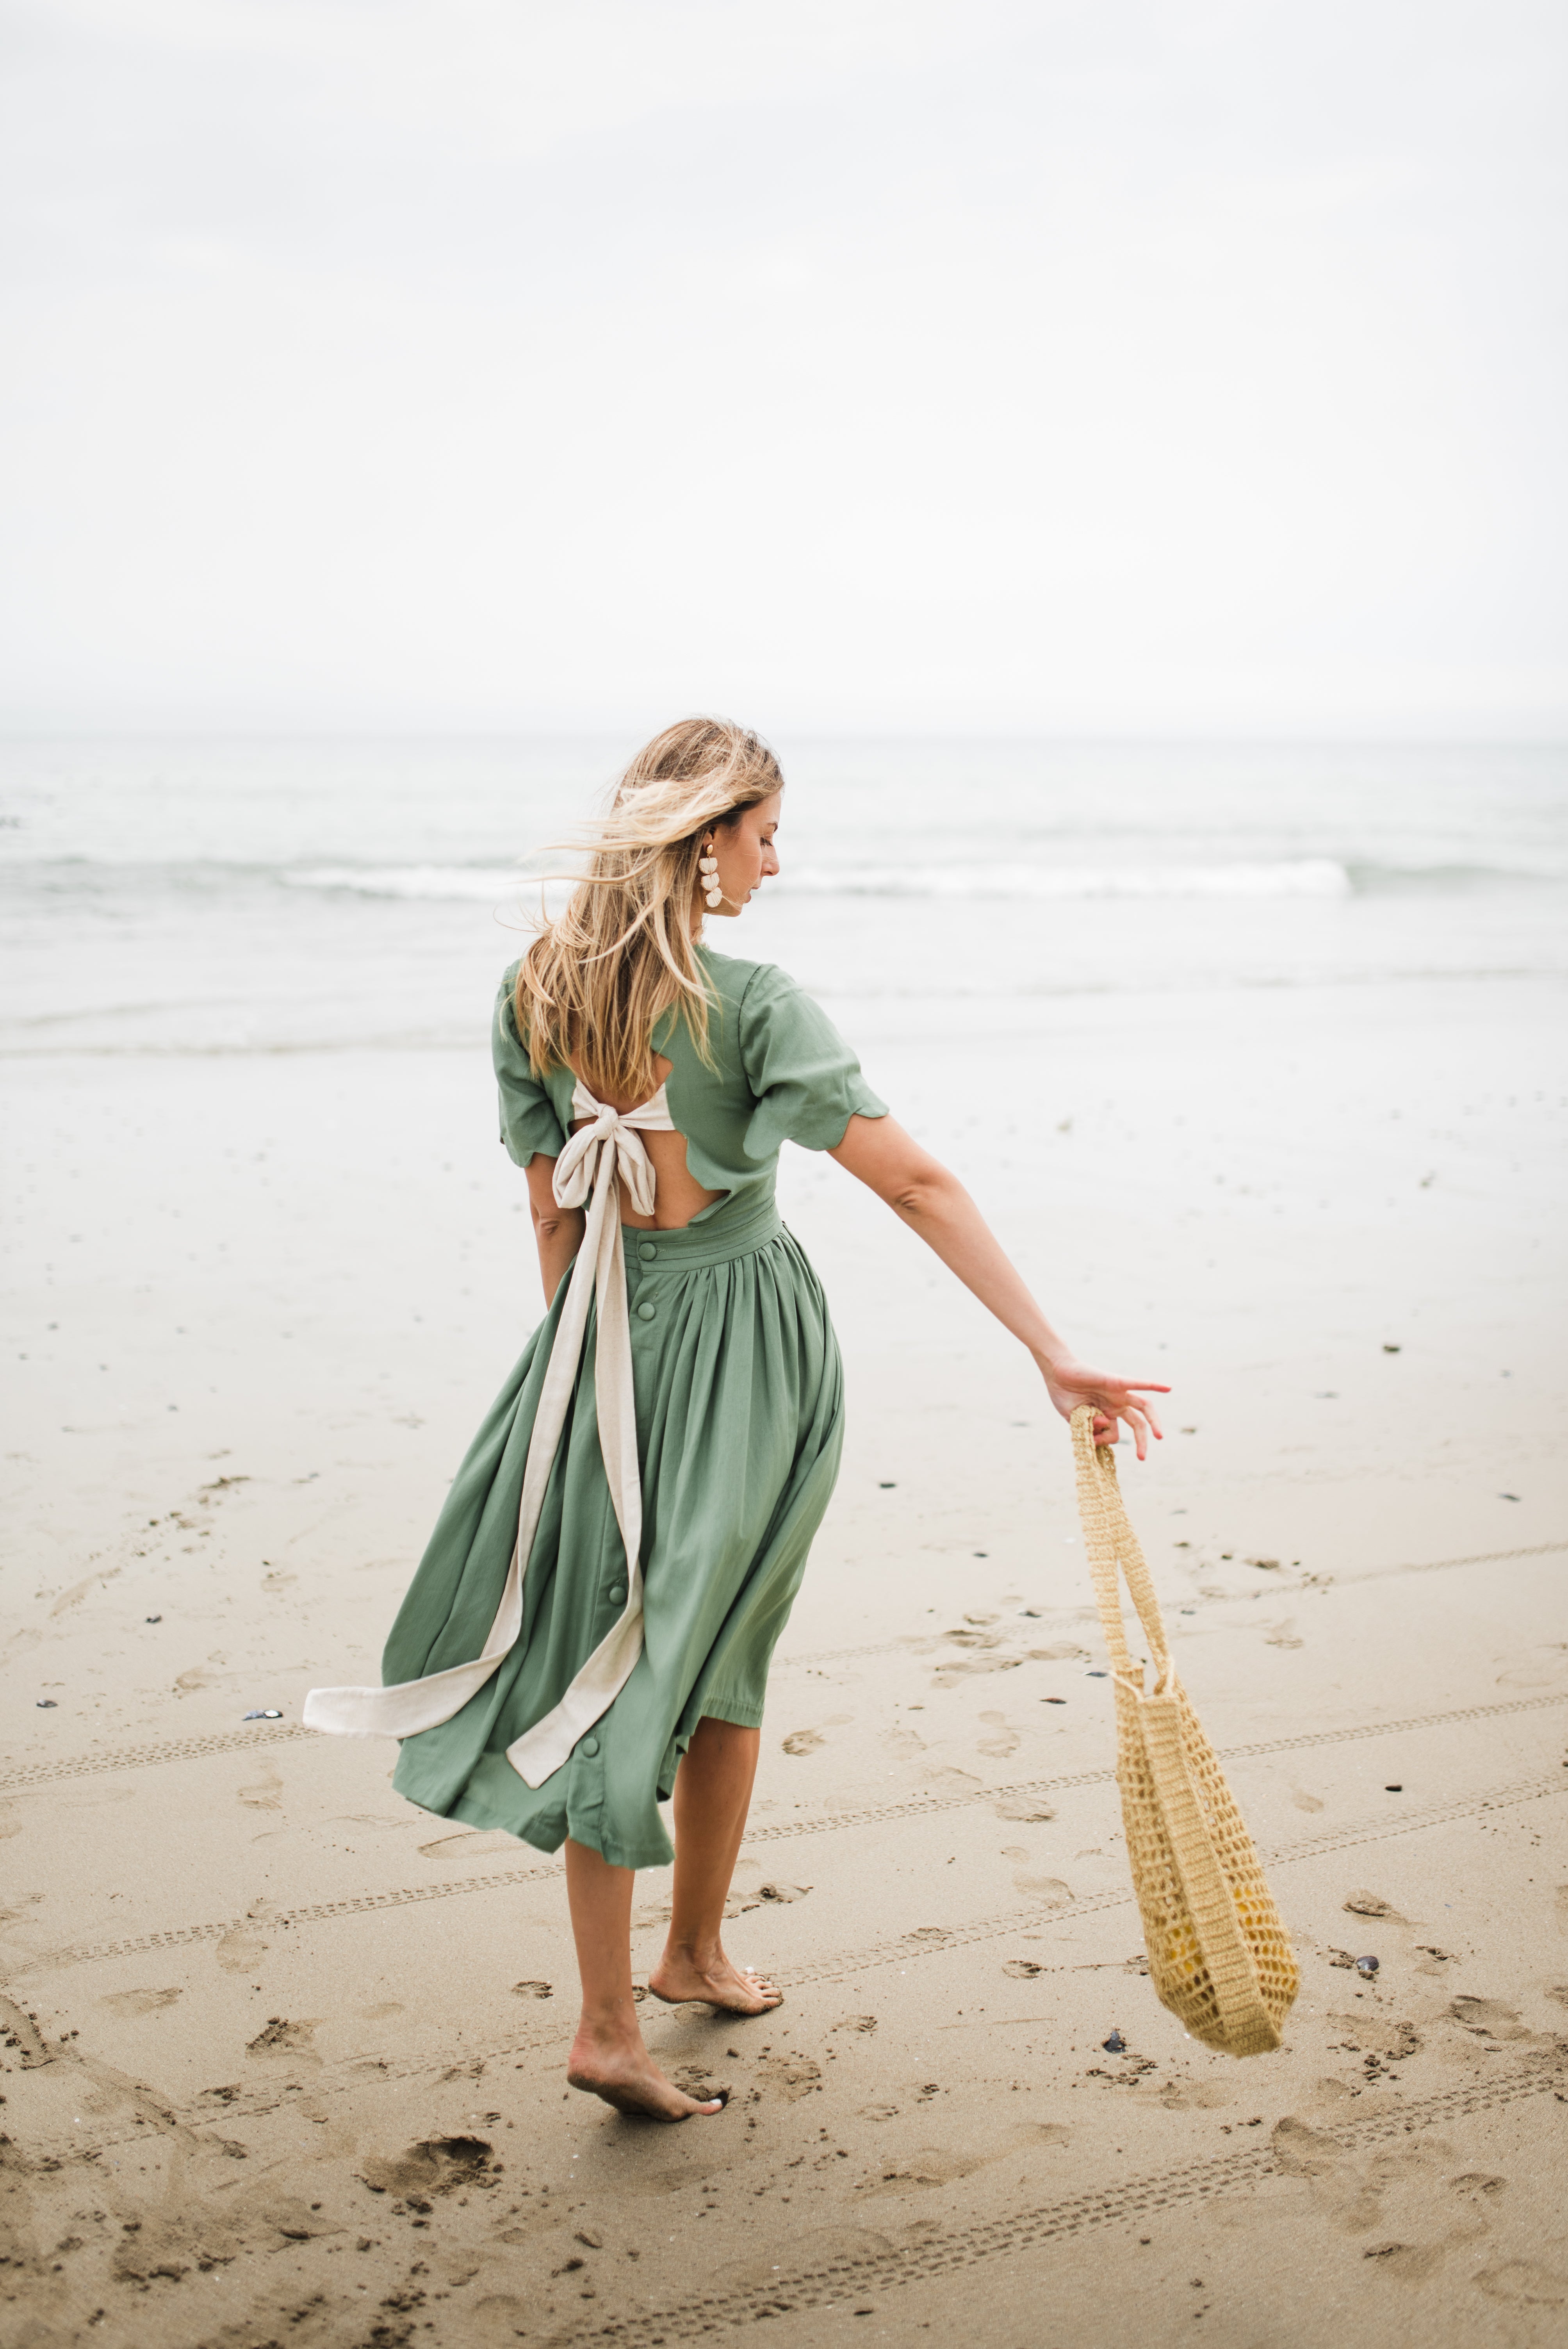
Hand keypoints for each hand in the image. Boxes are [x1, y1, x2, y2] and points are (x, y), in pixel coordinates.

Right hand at [1037, 1358, 1168, 1458]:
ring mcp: (1118, 1393)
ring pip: (1143, 1407)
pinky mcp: (1115, 1381)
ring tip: (1159, 1437)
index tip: (1091, 1439)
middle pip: (1137, 1424)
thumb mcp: (1076, 1420)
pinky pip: (1138, 1383)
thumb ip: (1089, 1428)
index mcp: (1106, 1415)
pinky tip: (1168, 1388)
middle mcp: (1116, 1405)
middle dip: (1142, 1442)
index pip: (1114, 1434)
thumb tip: (1103, 1427)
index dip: (1103, 1440)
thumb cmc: (1063, 1395)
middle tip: (1142, 1458)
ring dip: (1154, 1422)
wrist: (1056, 1373)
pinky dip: (1153, 1385)